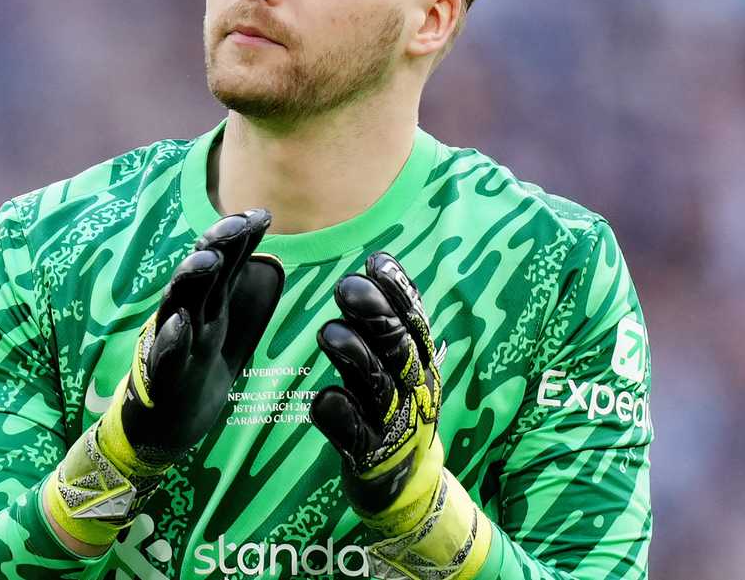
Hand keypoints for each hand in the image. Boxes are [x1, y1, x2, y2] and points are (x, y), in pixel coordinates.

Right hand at [46, 209, 283, 549]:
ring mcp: (170, 345)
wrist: (159, 431)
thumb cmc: (193, 373)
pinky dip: (171, 341)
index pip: (222, 262)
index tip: (262, 215)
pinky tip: (180, 324)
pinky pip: (164, 357)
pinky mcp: (161, 379)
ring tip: (207, 261)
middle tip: (237, 225)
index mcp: (205, 304)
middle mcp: (186, 316)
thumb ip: (235, 294)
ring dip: (190, 282)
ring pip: (178, 306)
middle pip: (200, 273)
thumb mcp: (221, 328)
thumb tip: (267, 255)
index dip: (239, 238)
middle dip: (216, 246)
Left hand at [311, 252, 490, 579]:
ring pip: (377, 387)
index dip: (399, 291)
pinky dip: (339, 416)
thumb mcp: (398, 363)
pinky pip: (353, 434)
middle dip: (375, 316)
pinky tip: (322, 399)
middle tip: (346, 286)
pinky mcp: (370, 454)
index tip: (376, 261)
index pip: (414, 320)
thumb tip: (379, 261)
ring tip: (329, 333)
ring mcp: (393, 423)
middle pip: (398, 348)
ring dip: (356, 359)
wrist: (405, 483)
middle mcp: (413, 389)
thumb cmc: (392, 408)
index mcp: (421, 362)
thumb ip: (389, 321)